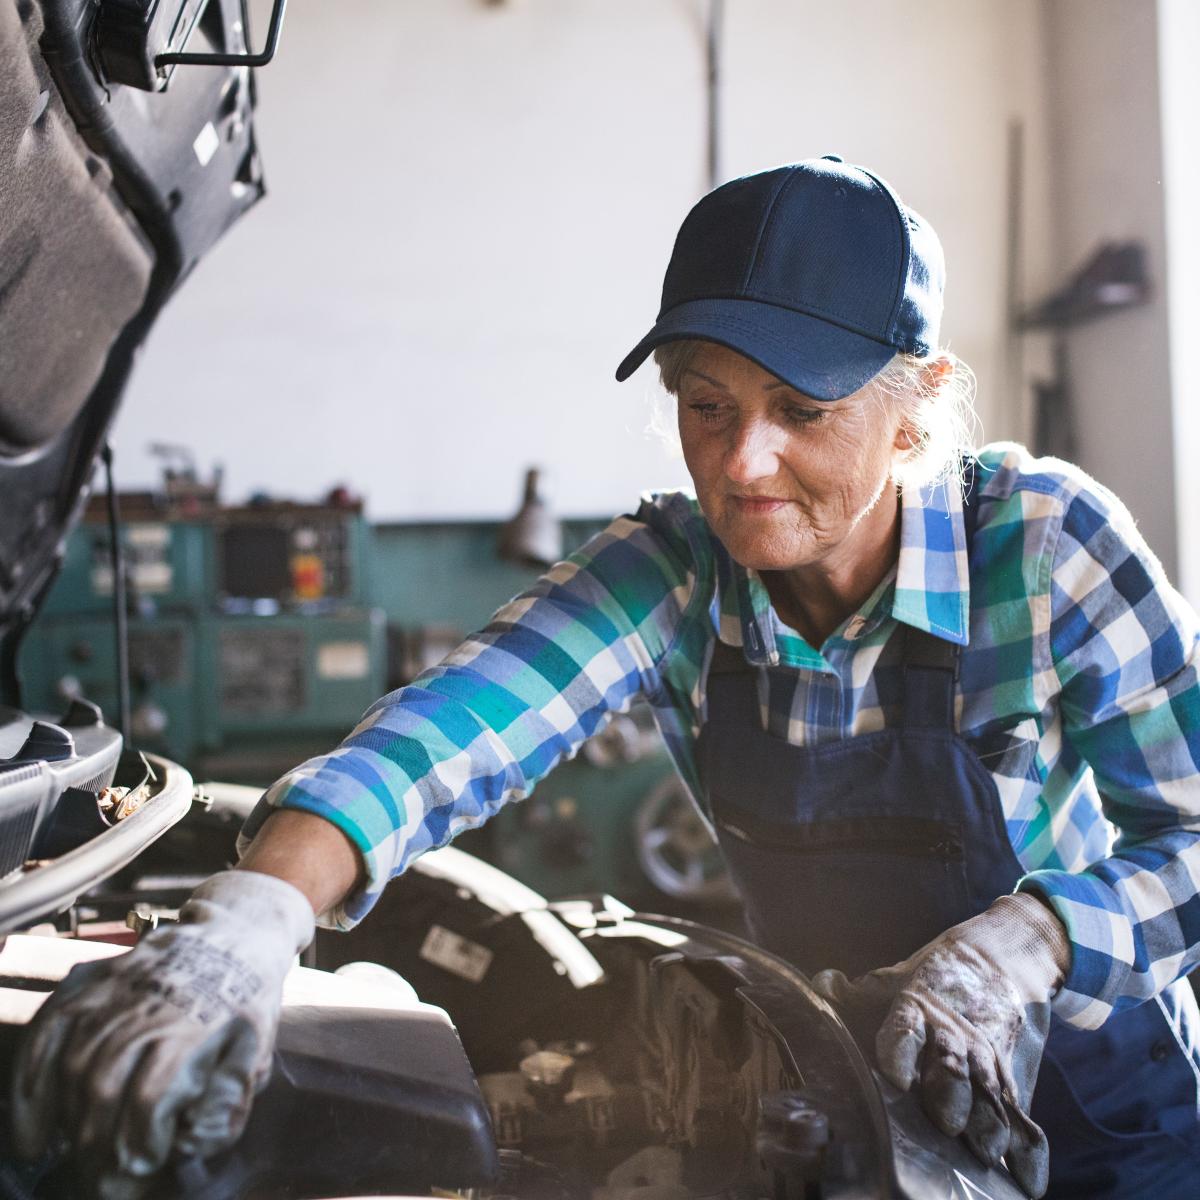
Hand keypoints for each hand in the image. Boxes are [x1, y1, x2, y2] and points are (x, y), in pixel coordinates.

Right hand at [10, 870, 314, 1197]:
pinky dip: (28, 1086)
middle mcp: (149, 1006)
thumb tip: (187, 1141)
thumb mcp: (257, 1054)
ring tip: (76, 1157)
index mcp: (196, 1027)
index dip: (138, 1145)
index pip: (151, 1098)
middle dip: (97, 1147)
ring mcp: (115, 992)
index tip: (139, 1172)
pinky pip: (45, 1034)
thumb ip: (226, 1103)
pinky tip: (32, 1131)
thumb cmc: (245, 1007)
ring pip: (71, 1067)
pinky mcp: (90, 983)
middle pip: (103, 1088)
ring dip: (66, 1124)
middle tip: (101, 1179)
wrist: (234, 935)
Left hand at [811, 893, 1068, 1198]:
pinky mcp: (1013, 1080)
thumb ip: (856, 993)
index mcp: (917, 1009)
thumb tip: (818, 985)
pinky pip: (1025, 1118)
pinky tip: (1027, 1184)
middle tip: (947, 1124)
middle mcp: (953, 1037)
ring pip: (990, 1096)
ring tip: (985, 1154)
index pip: (905, 1028)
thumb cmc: (934, 977)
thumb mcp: (894, 977)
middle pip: (953, 1068)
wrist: (1000, 960)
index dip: (900, 1051)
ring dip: (990, 1125)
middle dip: (951, 1096)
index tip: (896, 1077)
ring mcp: (987, 1060)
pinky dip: (1029, 1152)